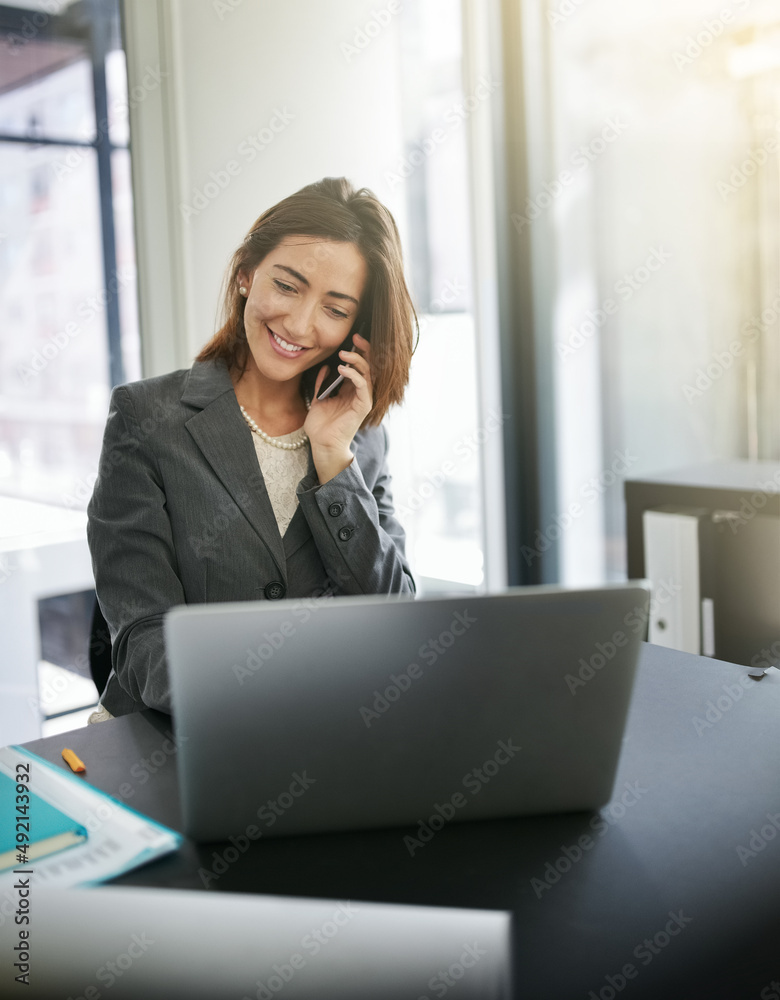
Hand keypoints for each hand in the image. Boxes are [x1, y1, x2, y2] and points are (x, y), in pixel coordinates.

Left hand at [304, 332, 372, 483]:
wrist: (322, 443)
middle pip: (369, 365)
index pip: (360, 365)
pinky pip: (363, 385)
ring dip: (357, 360)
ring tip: (343, 353)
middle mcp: (360, 392)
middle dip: (364, 349)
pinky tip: (342, 368)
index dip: (358, 350)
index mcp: (351, 389)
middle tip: (356, 337)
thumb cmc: (321, 424)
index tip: (352, 337)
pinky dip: (354, 374)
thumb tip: (325, 367)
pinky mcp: (363, 405)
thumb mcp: (319, 398)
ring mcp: (363, 398)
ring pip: (368, 372)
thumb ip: (323, 383)